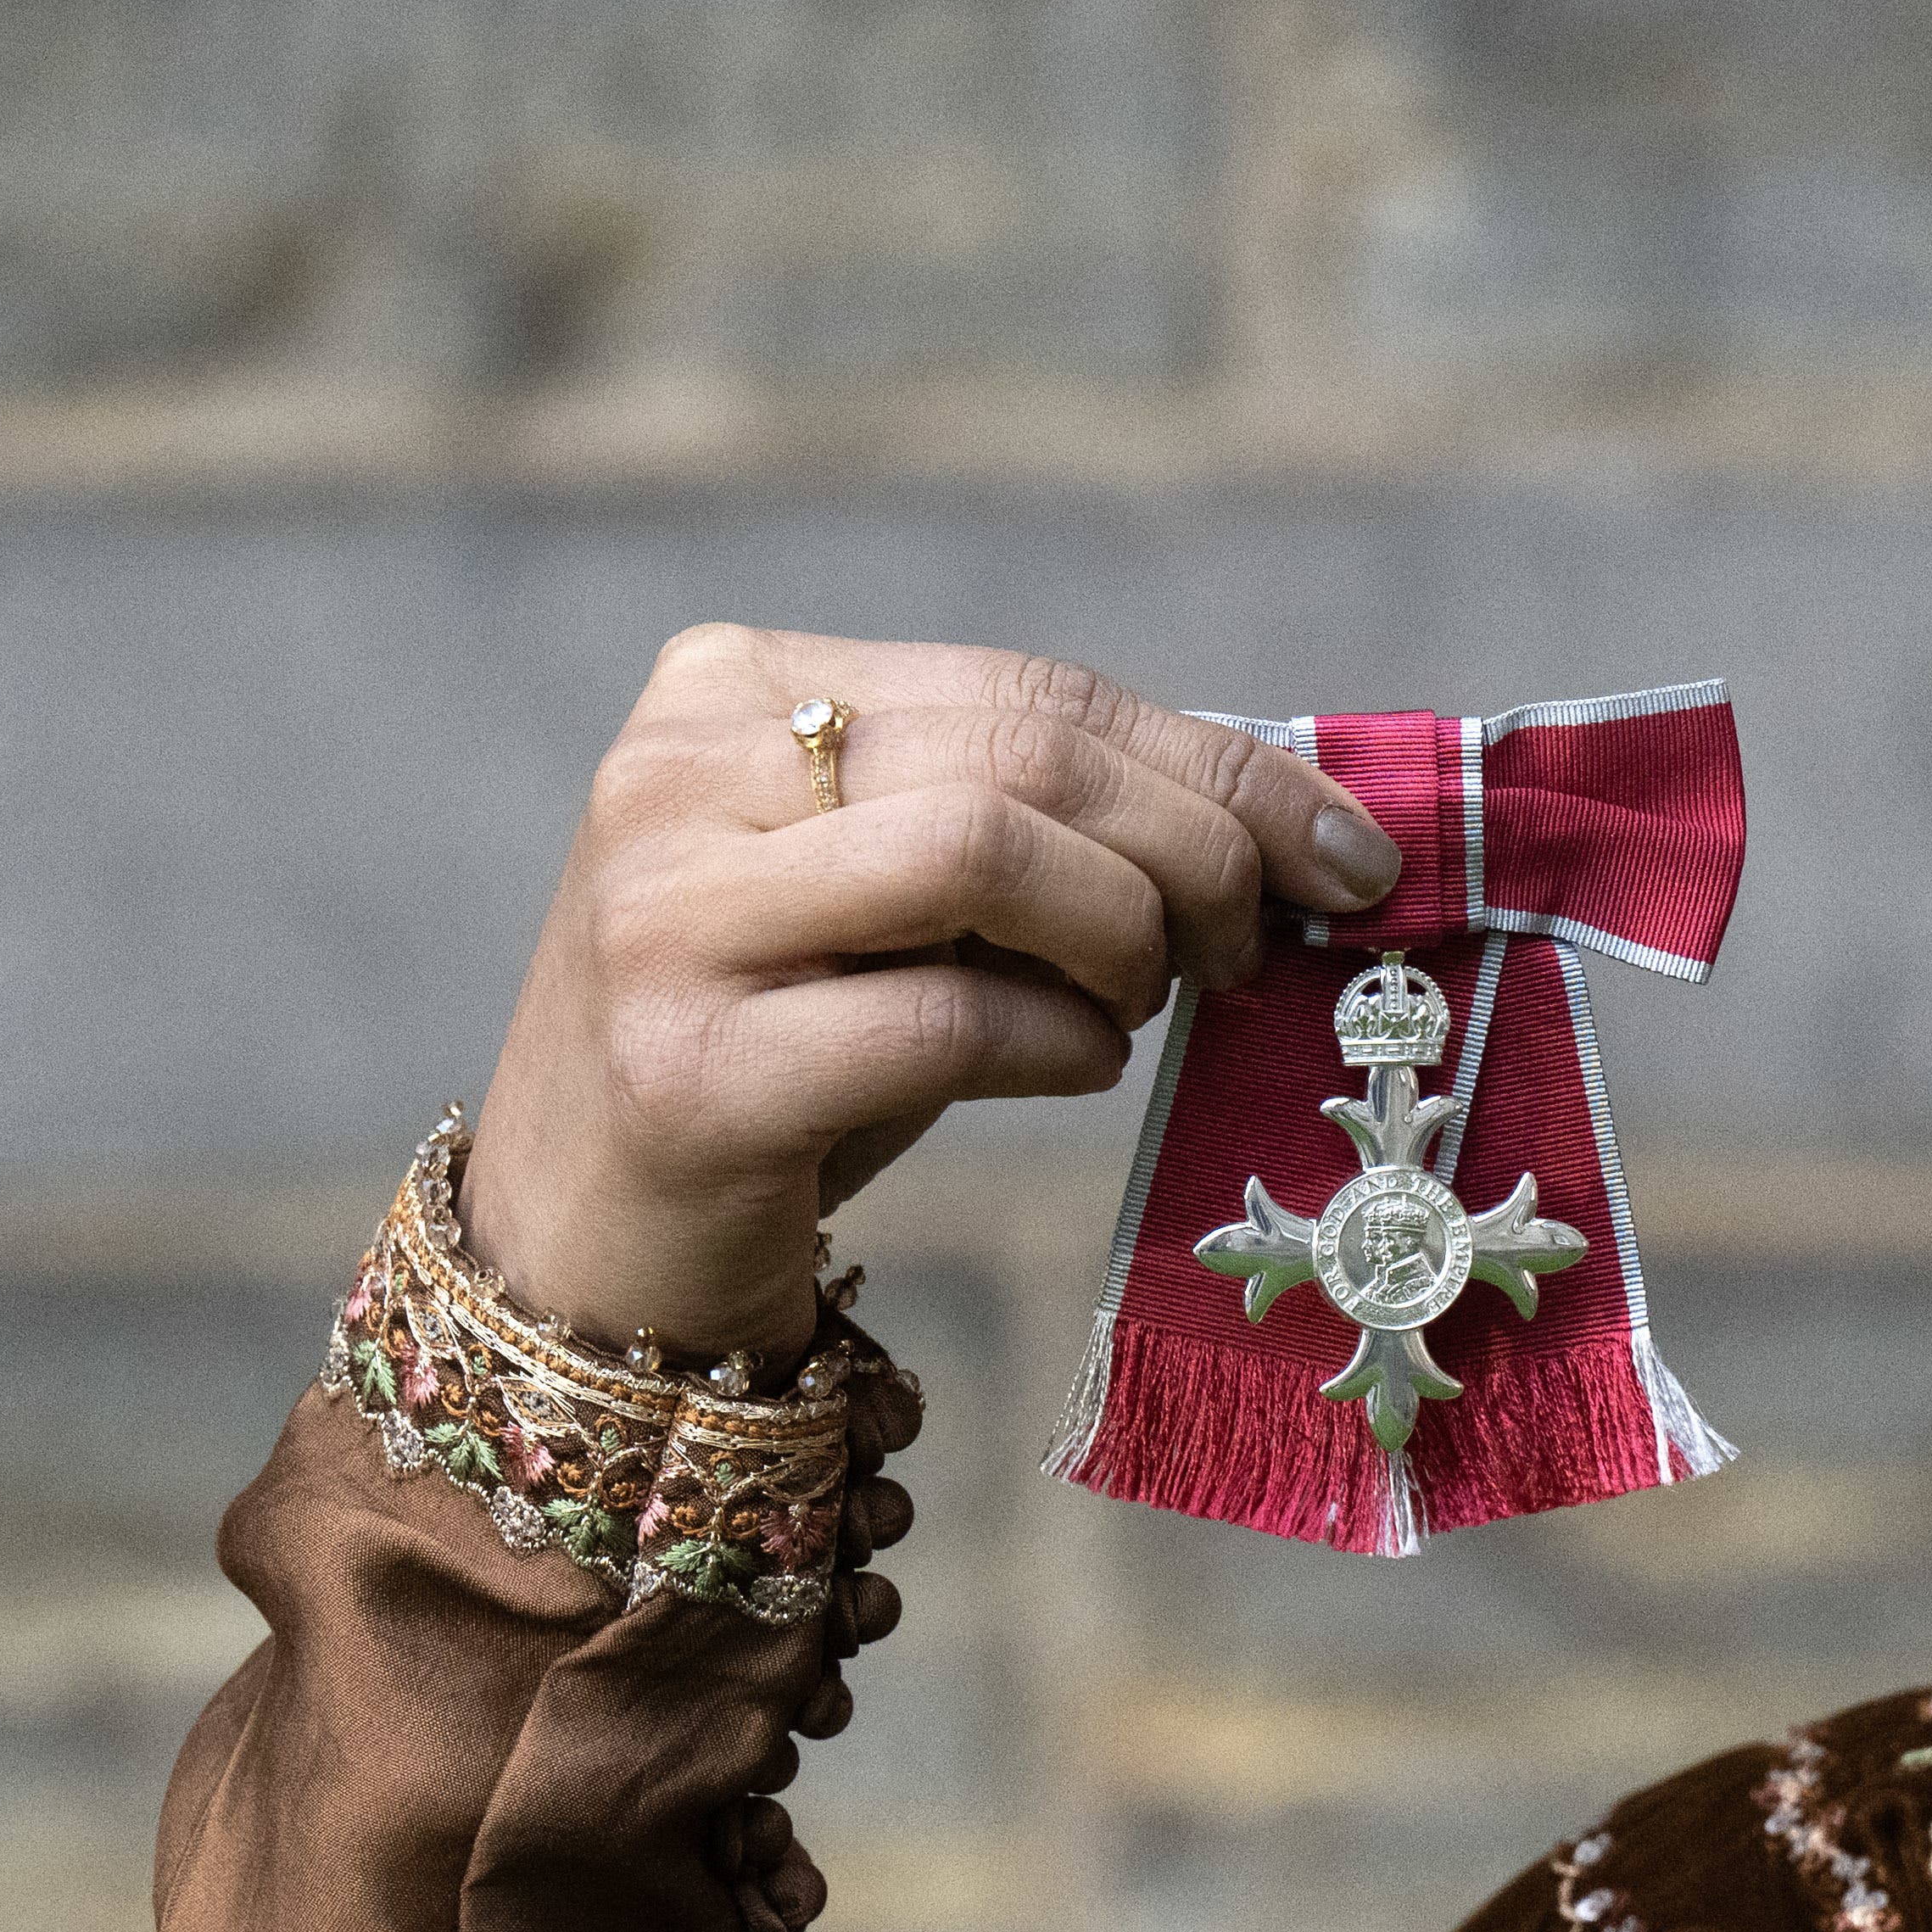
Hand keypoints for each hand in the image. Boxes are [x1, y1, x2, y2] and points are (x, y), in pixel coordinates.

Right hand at [459, 626, 1399, 1352]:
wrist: (587, 1242)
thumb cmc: (783, 1049)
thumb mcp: (891, 897)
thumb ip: (1034, 823)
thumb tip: (1285, 818)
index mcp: (727, 689)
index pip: (1027, 689)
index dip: (1217, 765)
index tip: (1344, 850)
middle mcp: (674, 778)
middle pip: (1021, 760)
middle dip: (1194, 852)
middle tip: (1252, 949)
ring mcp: (666, 921)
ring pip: (982, 856)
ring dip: (1123, 938)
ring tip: (1141, 1004)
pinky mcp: (689, 1074)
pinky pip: (945, 1022)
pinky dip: (1058, 1045)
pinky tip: (1077, 1064)